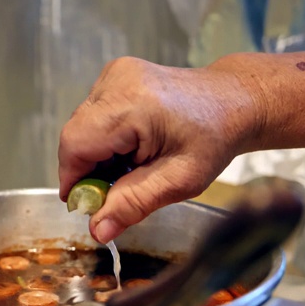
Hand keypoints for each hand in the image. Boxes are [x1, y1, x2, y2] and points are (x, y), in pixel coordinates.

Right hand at [58, 56, 263, 242]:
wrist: (231, 101)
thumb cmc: (213, 139)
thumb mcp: (179, 180)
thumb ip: (134, 203)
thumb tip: (97, 231)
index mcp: (132, 104)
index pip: (76, 144)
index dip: (73, 178)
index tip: (86, 205)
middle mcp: (116, 81)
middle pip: (75, 135)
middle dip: (87, 169)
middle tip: (114, 191)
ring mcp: (114, 73)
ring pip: (81, 125)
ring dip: (96, 154)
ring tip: (131, 165)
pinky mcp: (115, 74)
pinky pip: (93, 114)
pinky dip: (104, 137)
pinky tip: (130, 145)